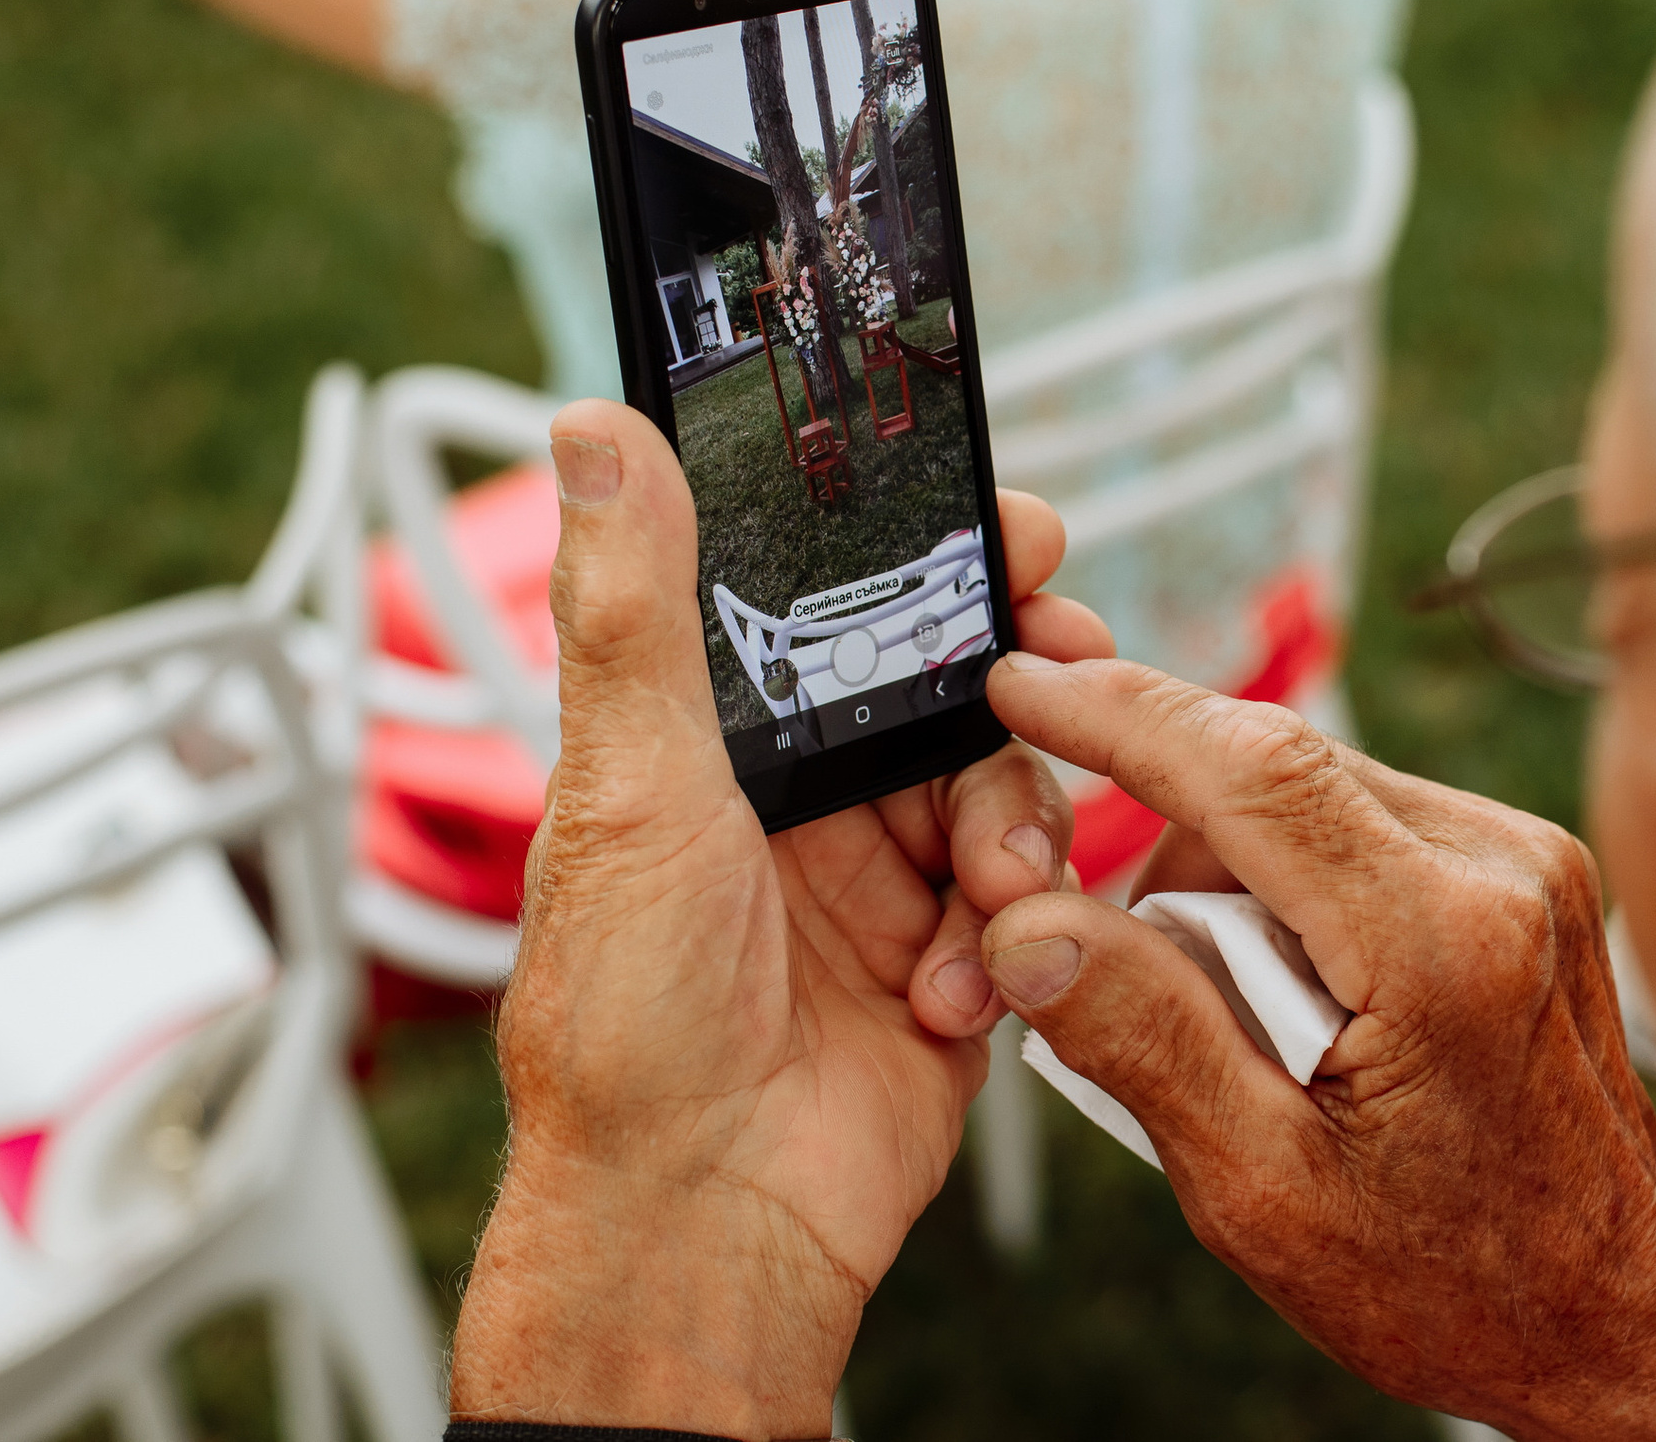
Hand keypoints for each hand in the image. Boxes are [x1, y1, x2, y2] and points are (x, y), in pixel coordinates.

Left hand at [447, 400, 1112, 1438]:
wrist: (704, 1220)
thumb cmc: (626, 1025)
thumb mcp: (630, 784)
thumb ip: (638, 605)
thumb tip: (595, 434)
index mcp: (724, 745)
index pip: (842, 609)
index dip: (932, 562)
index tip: (1011, 529)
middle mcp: (811, 805)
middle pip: (955, 691)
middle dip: (1016, 686)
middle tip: (1061, 669)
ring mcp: (887, 886)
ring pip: (1011, 792)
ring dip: (1014, 835)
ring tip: (981, 898)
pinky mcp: (955, 971)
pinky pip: (1034, 907)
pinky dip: (1016, 939)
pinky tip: (961, 988)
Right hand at [972, 658, 1655, 1441]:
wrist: (1608, 1309)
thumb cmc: (1447, 1276)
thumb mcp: (1261, 1191)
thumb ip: (1142, 1037)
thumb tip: (1027, 921)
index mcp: (1440, 947)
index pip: (1253, 769)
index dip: (1120, 713)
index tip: (1020, 685)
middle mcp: (1500, 869)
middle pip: (1268, 772)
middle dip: (1165, 836)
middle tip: (1119, 964)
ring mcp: (1525, 856)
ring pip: (1309, 788)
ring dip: (1230, 864)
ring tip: (1237, 1015)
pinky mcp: (1525, 863)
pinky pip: (1360, 818)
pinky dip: (1292, 876)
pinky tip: (1293, 988)